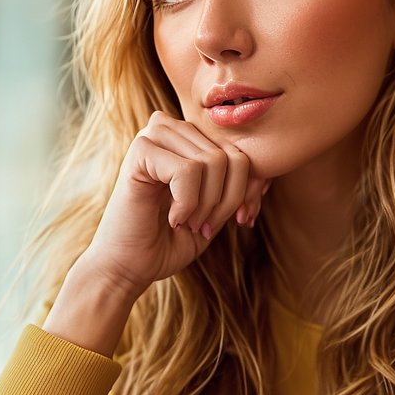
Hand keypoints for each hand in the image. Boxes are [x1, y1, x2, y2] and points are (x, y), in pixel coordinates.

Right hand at [79, 111, 269, 296]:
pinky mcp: (140, 150)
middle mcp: (172, 128)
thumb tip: (265, 176)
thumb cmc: (170, 241)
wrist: (129, 266)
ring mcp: (154, 135)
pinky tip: (172, 218)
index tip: (229, 222)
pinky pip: (189, 170)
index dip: (243, 194)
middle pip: (231, 157)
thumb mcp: (215, 210)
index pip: (241, 153)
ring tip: (185, 222)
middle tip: (201, 226)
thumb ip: (236, 185)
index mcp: (190, 138)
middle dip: (224, 202)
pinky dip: (187, 203)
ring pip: (213, 162)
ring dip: (206, 204)